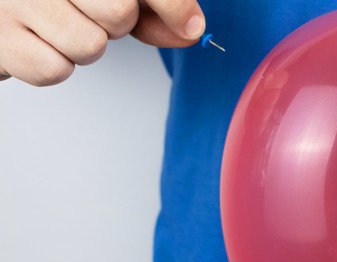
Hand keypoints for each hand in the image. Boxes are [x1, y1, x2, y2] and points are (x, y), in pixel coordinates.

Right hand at [0, 0, 204, 85]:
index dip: (173, 5)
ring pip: (90, 47)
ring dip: (82, 48)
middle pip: (119, 14)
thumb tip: (191, 31)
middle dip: (116, 25)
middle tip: (89, 14)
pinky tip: (36, 42)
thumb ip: (152, 10)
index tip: (190, 26)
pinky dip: (52, 65)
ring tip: (57, 27)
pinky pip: (54, 70)